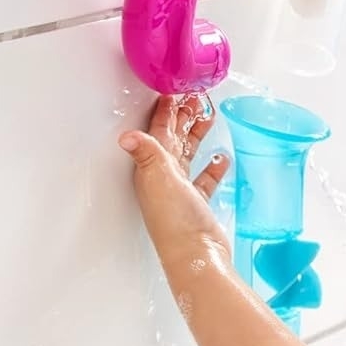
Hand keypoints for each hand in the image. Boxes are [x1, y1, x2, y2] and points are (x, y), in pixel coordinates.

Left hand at [119, 95, 231, 262]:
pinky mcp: (196, 204)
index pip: (159, 131)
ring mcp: (180, 191)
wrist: (196, 255)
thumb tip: (126, 136)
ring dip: (197, 135)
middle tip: (196, 96)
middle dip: (184, 116)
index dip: (167, 109)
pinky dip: (211, 166)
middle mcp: (162, 177)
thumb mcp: (160, 179)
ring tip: (208, 116)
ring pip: (188, 154)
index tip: (176, 90)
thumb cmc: (176, 221)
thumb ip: (147, 153)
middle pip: (173, 138)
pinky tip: (220, 158)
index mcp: (152, 168)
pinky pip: (203, 179)